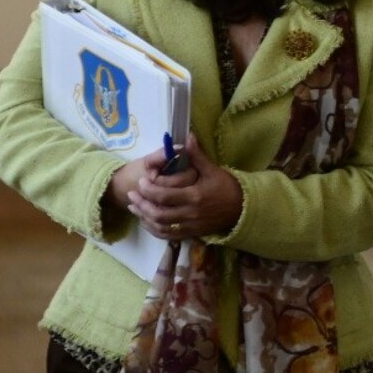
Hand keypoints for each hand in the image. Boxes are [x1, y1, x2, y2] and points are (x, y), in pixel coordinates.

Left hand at [126, 136, 243, 241]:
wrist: (241, 209)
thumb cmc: (226, 187)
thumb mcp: (213, 170)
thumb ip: (197, 156)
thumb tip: (187, 137)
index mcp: (194, 196)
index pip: (164, 196)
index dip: (149, 189)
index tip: (141, 181)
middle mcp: (190, 214)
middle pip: (158, 213)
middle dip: (142, 204)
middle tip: (131, 195)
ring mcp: (189, 226)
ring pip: (160, 226)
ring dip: (144, 217)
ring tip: (134, 207)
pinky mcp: (190, 233)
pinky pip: (167, 235)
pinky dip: (153, 229)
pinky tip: (146, 221)